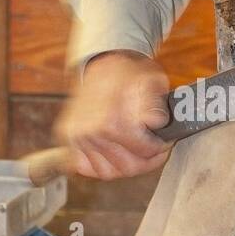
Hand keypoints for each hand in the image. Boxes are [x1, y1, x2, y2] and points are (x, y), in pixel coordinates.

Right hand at [55, 50, 171, 178]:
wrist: (101, 63)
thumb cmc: (129, 74)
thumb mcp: (152, 81)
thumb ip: (157, 104)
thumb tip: (157, 122)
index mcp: (112, 120)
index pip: (144, 151)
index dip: (160, 148)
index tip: (166, 142)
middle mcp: (91, 132)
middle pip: (127, 167)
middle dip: (147, 161)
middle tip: (155, 151)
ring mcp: (77, 138)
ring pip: (108, 172)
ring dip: (127, 166)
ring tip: (137, 154)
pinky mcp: (68, 139)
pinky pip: (87, 167)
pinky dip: (103, 166)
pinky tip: (116, 155)